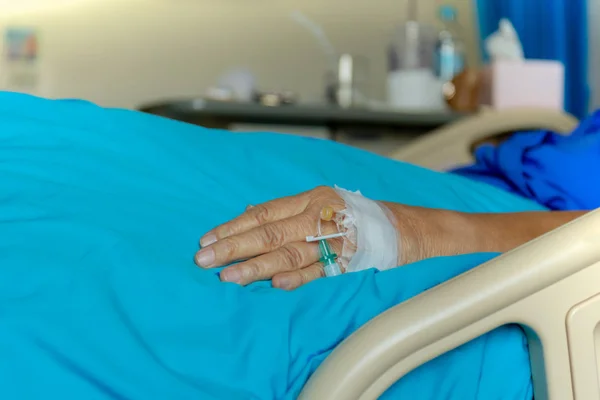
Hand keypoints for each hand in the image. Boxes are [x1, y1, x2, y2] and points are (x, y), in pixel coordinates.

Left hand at [195, 186, 346, 289]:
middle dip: (235, 247)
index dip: (234, 226)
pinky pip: (318, 273)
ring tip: (229, 278)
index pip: (264, 214)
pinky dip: (298, 278)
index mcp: (309, 200)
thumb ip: (284, 210)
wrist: (401, 231)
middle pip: (271, 234)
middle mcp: (318, 219)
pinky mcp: (345, 265)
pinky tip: (275, 285)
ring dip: (257, 267)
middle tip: (204, 260)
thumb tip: (247, 212)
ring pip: (290, 254)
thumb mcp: (318, 203)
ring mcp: (332, 243)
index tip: (207, 240)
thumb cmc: (350, 217)